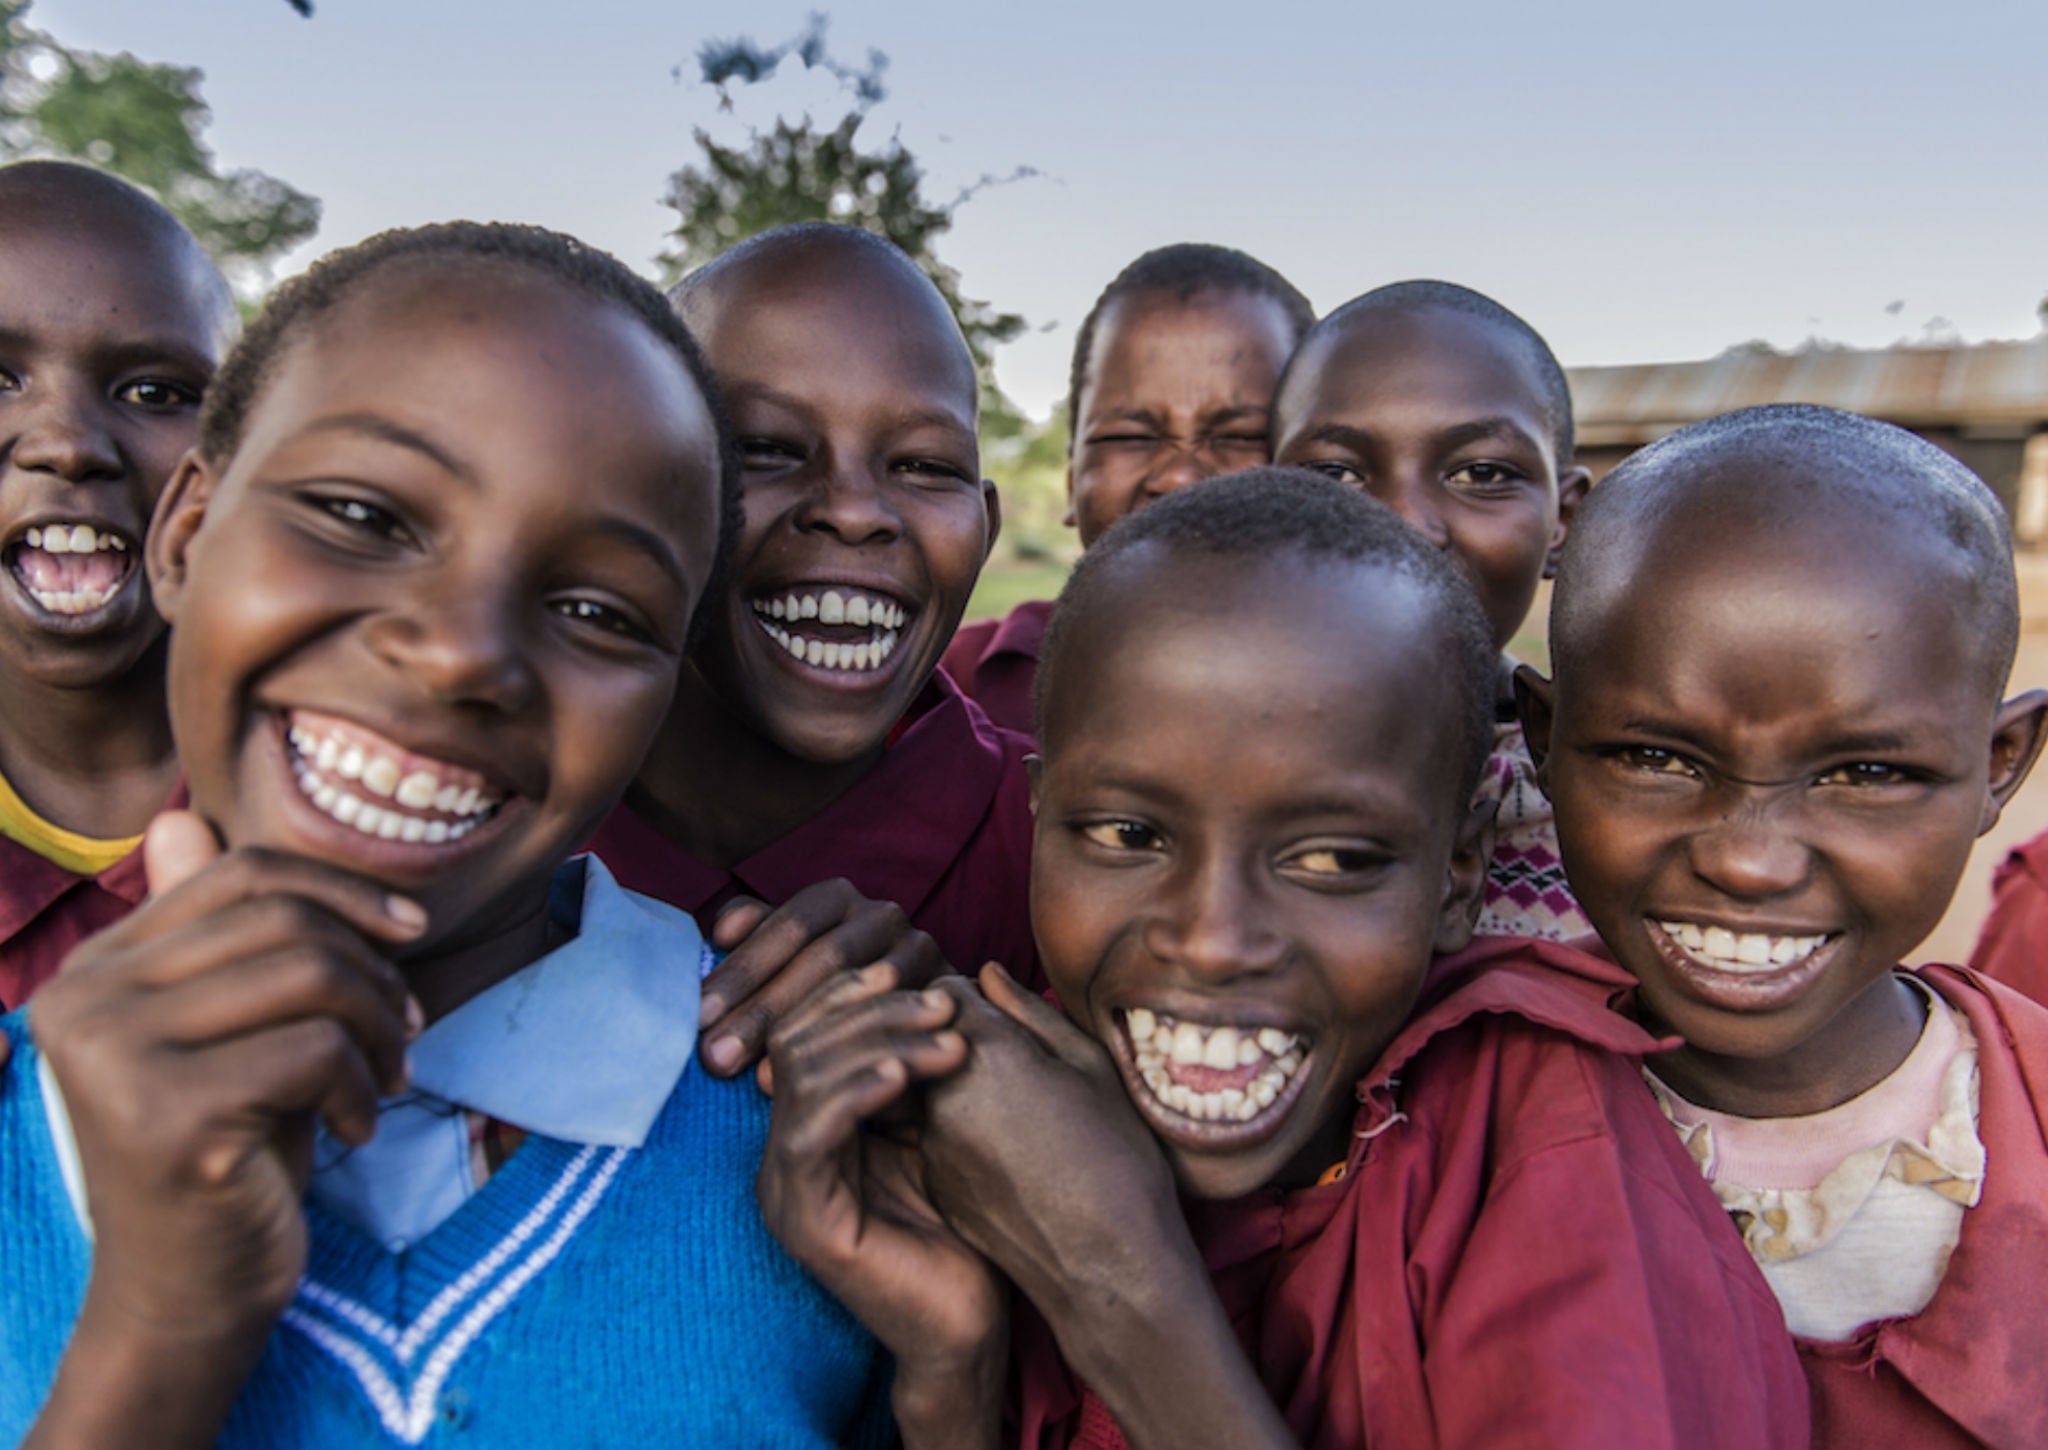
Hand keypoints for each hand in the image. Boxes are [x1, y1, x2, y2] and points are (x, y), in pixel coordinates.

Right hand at [32, 811, 424, 1340]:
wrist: (191, 1290)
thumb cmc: (230, 1149)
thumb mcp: (231, 1029)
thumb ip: (212, 934)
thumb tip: (178, 818)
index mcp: (94, 968)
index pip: (240, 873)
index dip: (342, 890)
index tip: (409, 933)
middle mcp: (82, 1000)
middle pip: (284, 920)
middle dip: (374, 969)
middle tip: (407, 1028)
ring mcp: (114, 1056)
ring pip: (310, 975)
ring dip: (379, 1026)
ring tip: (388, 1074)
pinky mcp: (168, 1115)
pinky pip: (317, 1050)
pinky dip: (362, 1087)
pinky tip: (355, 1129)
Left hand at [700, 879, 944, 1078]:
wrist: (915, 1027)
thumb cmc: (834, 995)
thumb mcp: (791, 963)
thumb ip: (758, 941)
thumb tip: (720, 933)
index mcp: (836, 898)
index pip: (784, 926)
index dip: (742, 969)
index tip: (697, 1015)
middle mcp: (881, 912)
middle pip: (819, 956)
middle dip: (763, 1009)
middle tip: (714, 1057)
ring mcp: (919, 947)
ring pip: (858, 986)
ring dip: (805, 1031)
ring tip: (754, 1075)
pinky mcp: (947, 989)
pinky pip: (896, 1017)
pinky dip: (853, 1048)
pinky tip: (816, 1081)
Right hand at [757, 965, 1005, 1446]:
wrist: (971, 1325)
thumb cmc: (971, 1224)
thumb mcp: (949, 1121)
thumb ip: (935, 1057)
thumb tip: (957, 978)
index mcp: (812, 1125)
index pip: (807, 1028)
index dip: (853, 991)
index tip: (915, 971)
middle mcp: (787, 1152)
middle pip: (801, 1040)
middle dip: (873, 1010)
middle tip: (944, 1001)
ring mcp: (787, 1188)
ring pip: (805, 1077)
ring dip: (879, 1042)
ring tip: (947, 1037)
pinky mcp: (805, 1221)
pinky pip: (813, 1134)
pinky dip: (858, 1090)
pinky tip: (907, 1074)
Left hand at [918, 964, 1180, 1318]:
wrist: (1111, 1267)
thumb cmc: (1118, 1158)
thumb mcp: (1089, 1066)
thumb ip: (1027, 1012)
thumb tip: (985, 975)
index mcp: (984, 1053)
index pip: (943, 992)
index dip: (974, 996)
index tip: (1006, 1016)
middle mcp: (941, 1095)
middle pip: (922, 1039)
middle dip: (951, 1037)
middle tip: (1004, 1057)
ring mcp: (932, 1146)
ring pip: (926, 1088)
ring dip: (952, 1084)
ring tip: (1012, 1108)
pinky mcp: (936, 1186)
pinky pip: (934, 1136)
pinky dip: (957, 1131)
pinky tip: (1006, 1152)